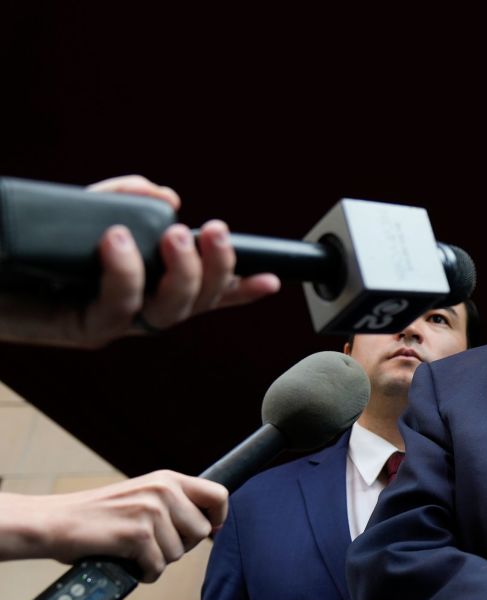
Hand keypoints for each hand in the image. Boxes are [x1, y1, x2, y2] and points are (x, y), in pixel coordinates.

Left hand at [0, 175, 279, 347]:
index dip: (239, 289)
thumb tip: (167, 196)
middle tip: (214, 232)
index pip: (203, 293)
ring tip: (176, 234)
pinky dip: (126, 271)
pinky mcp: (85, 327)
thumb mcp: (82, 211)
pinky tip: (118, 240)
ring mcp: (113, 323)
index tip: (271, 280)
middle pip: (197, 302)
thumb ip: (123, 198)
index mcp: (142, 288)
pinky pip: (119, 305)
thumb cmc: (23, 252)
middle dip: (217, 267)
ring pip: (170, 311)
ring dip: (184, 272)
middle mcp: (135, 310)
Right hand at [0, 470, 228, 580]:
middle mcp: (163, 490)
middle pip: (201, 532)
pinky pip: (158, 567)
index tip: (209, 531)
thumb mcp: (142, 497)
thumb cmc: (97, 517)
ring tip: (133, 550)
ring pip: (179, 553)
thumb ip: (174, 505)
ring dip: (158, 560)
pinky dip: (144, 573)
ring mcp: (151, 511)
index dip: (218, 518)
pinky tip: (128, 564)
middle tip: (152, 544)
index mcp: (167, 479)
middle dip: (181, 546)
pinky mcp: (137, 534)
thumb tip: (212, 526)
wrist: (53, 522)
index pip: (219, 495)